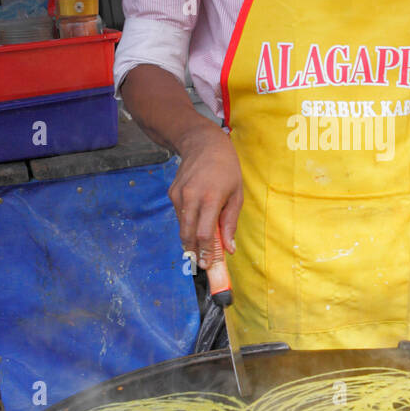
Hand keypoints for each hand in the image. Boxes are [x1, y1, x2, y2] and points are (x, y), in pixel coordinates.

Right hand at [168, 125, 243, 264]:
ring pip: (182, 226)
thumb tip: (229, 249)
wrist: (203, 144)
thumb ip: (230, 222)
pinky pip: (179, 215)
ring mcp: (179, 195)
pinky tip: (196, 220)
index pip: (204, 234)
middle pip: (188, 234)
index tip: (208, 266)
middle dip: (194, 252)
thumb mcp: (236, 194)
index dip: (205, 253)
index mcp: (210, 198)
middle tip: (201, 263)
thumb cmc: (226, 169)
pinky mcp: (172, 193)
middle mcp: (191, 197)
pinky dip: (187, 223)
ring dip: (190, 239)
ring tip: (201, 246)